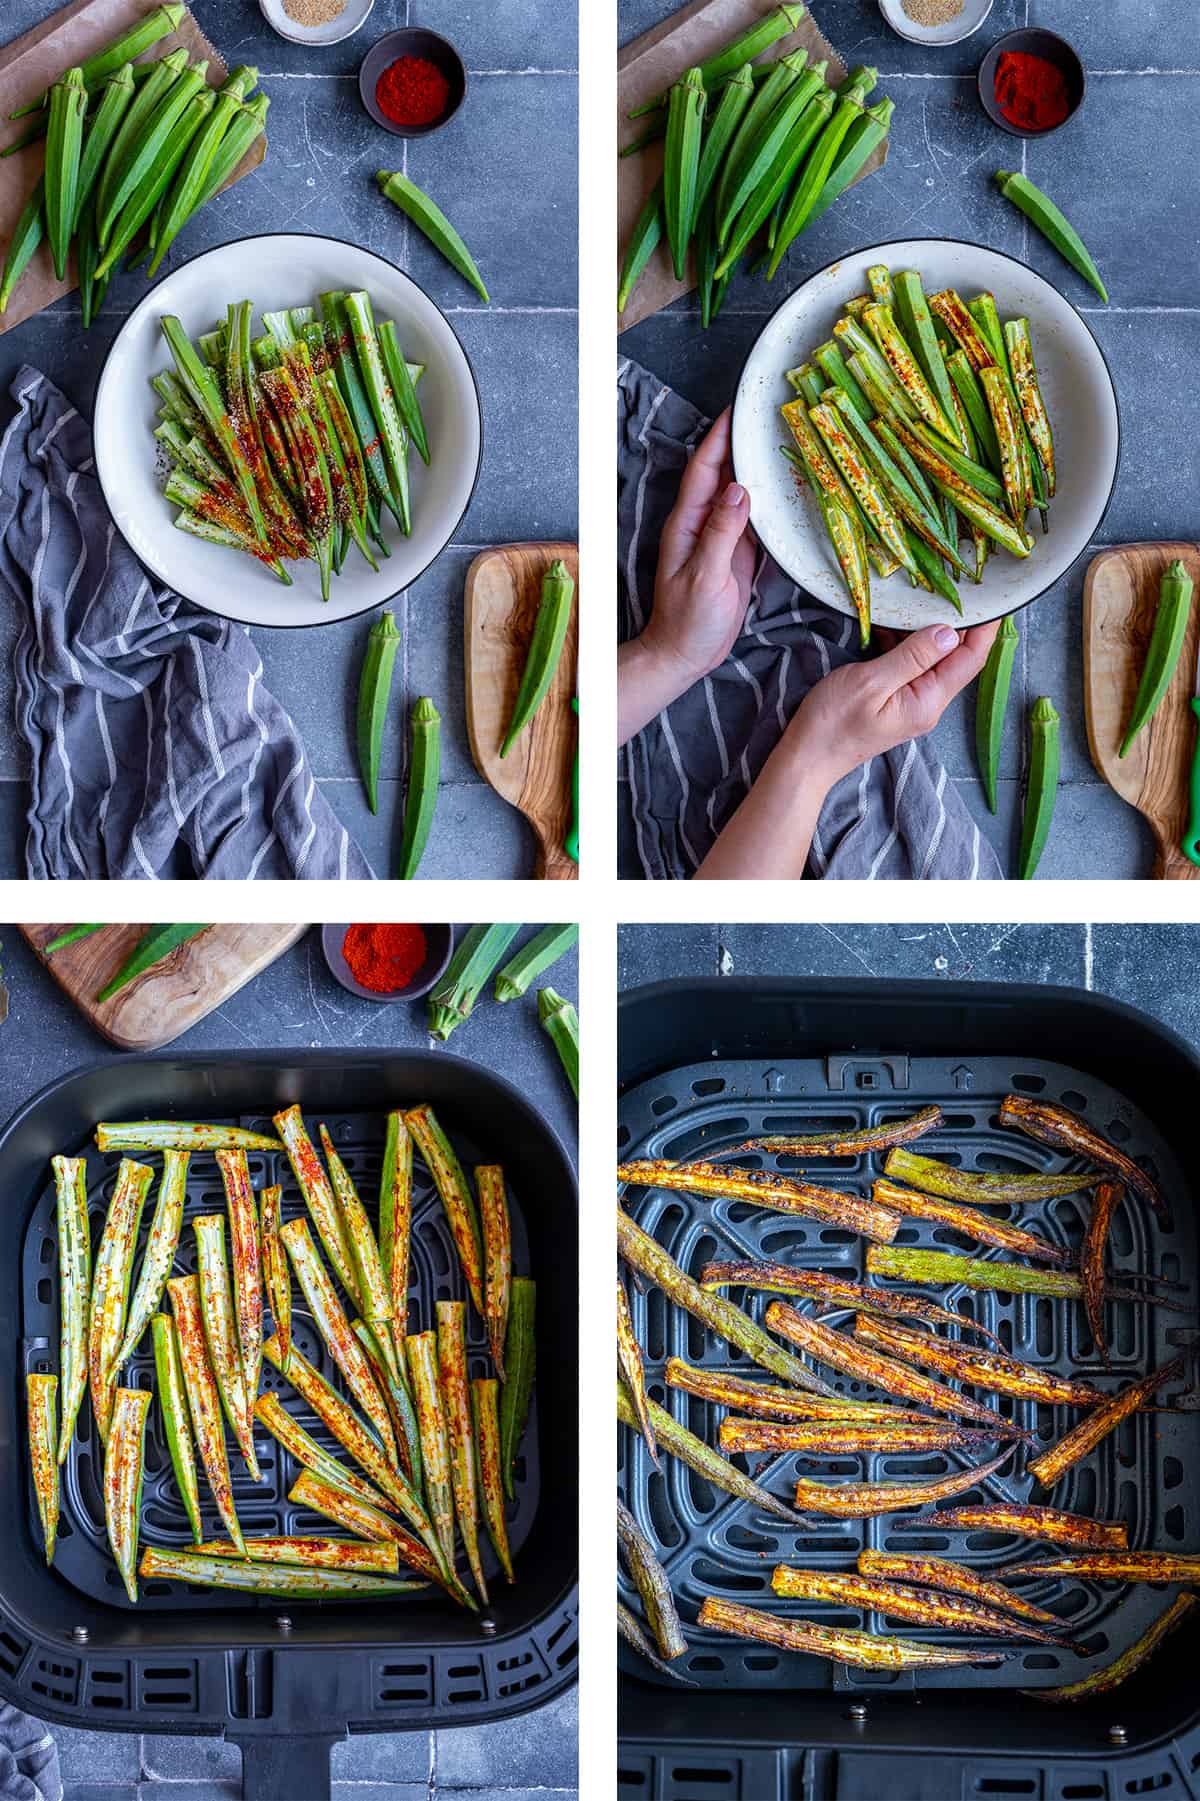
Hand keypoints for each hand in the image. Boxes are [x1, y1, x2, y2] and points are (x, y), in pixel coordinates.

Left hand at [618, 409, 754, 744]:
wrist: (686, 654)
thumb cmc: (688, 621)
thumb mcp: (705, 576)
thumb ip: (721, 533)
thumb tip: (739, 489)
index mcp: (687, 522)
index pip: (704, 468)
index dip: (721, 437)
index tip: (740, 408)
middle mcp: (703, 521)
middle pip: (724, 472)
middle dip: (744, 441)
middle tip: (772, 415)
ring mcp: (721, 535)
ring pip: (742, 491)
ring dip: (760, 467)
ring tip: (787, 440)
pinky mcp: (738, 551)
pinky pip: (755, 517)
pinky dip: (770, 499)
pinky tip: (788, 486)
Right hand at [696, 620, 997, 878]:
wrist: (807, 757)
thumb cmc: (832, 722)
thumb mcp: (870, 682)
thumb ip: (912, 657)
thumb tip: (948, 632)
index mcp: (928, 701)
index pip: (970, 660)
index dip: (985, 628)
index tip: (993, 596)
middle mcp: (928, 703)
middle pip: (956, 658)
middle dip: (959, 622)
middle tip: (955, 585)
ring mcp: (912, 702)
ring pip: (932, 659)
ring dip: (928, 629)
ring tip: (924, 594)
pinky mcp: (895, 700)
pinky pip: (911, 666)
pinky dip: (907, 642)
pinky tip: (894, 622)